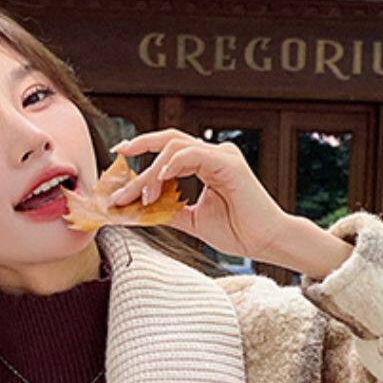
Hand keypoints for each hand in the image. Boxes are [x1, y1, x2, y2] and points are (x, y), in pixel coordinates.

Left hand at [110, 130, 351, 276]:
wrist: (265, 242)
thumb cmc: (236, 231)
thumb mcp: (190, 219)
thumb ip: (166, 210)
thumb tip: (135, 209)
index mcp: (205, 163)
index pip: (168, 151)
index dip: (142, 154)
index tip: (118, 163)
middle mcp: (213, 154)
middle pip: (168, 141)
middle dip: (139, 146)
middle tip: (117, 157)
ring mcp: (222, 155)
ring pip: (175, 148)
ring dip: (152, 171)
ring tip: (141, 196)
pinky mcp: (229, 163)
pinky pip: (193, 153)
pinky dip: (173, 163)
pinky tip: (160, 178)